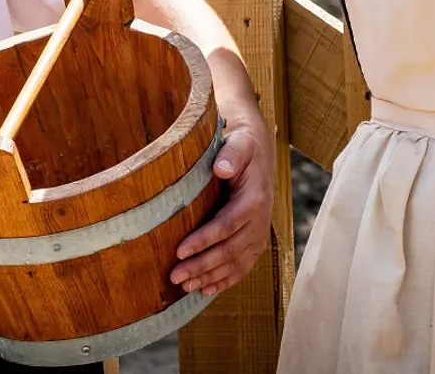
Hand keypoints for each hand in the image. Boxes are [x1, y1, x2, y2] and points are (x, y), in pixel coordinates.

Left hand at [169, 110, 273, 297]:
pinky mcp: (255, 242)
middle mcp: (260, 222)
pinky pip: (242, 267)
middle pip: (229, 251)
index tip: (179, 251)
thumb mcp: (238, 143)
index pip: (226, 225)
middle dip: (201, 266)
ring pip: (234, 263)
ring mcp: (259, 235)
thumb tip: (220, 168)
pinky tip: (206, 290)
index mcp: (254, 200)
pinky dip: (225, 281)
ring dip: (209, 277)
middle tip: (174, 276)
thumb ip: (231, 154)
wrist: (258, 153)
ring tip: (184, 287)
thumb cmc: (242, 147)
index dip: (203, 241)